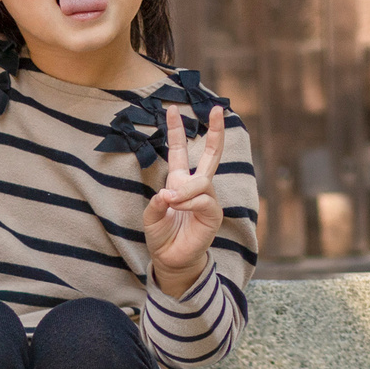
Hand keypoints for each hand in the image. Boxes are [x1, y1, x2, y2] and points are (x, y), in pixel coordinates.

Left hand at [143, 105, 226, 294]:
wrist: (170, 259)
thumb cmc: (161, 235)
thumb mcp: (151, 215)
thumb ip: (157, 202)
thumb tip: (170, 192)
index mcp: (179, 182)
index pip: (180, 151)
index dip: (177, 131)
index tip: (172, 109)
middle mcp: (197, 187)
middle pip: (211, 154)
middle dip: (216, 132)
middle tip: (218, 109)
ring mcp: (208, 199)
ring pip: (201, 182)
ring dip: (184, 190)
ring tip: (170, 202)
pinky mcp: (214, 214)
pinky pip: (204, 200)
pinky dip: (189, 202)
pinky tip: (179, 208)